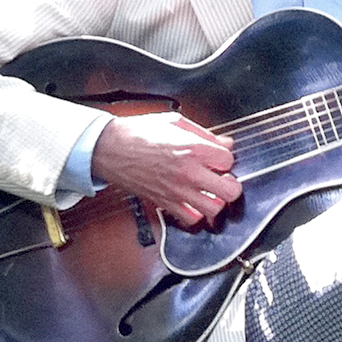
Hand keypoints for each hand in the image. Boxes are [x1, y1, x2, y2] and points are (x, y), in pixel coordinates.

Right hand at [93, 113, 240, 226]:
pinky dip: (197, 214)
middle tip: (223, 179)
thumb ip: (204, 134)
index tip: (218, 158)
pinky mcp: (166, 203)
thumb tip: (225, 144)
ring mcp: (177, 191)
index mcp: (192, 149)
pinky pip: (192, 219)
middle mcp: (188, 173)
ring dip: (217, 200)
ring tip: (210, 191)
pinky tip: (194, 202)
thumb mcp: (174, 122)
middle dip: (231, 184)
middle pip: (230, 190)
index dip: (225, 159)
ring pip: (215, 209)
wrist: (110, 148)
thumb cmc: (138, 133)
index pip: (229, 160)